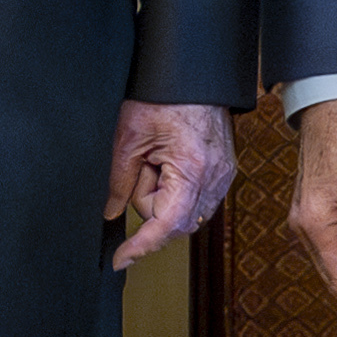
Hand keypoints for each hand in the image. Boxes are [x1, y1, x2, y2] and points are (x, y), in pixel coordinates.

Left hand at [109, 101, 233, 269]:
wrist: (193, 77)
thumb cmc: (164, 96)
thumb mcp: (129, 137)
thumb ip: (119, 181)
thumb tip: (112, 212)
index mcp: (191, 169)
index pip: (166, 224)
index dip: (141, 245)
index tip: (121, 259)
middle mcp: (214, 178)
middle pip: (174, 221)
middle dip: (151, 203)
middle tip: (143, 166)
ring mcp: (223, 177)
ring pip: (184, 212)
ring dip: (164, 195)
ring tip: (158, 159)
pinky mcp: (224, 173)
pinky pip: (195, 198)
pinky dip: (176, 190)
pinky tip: (169, 163)